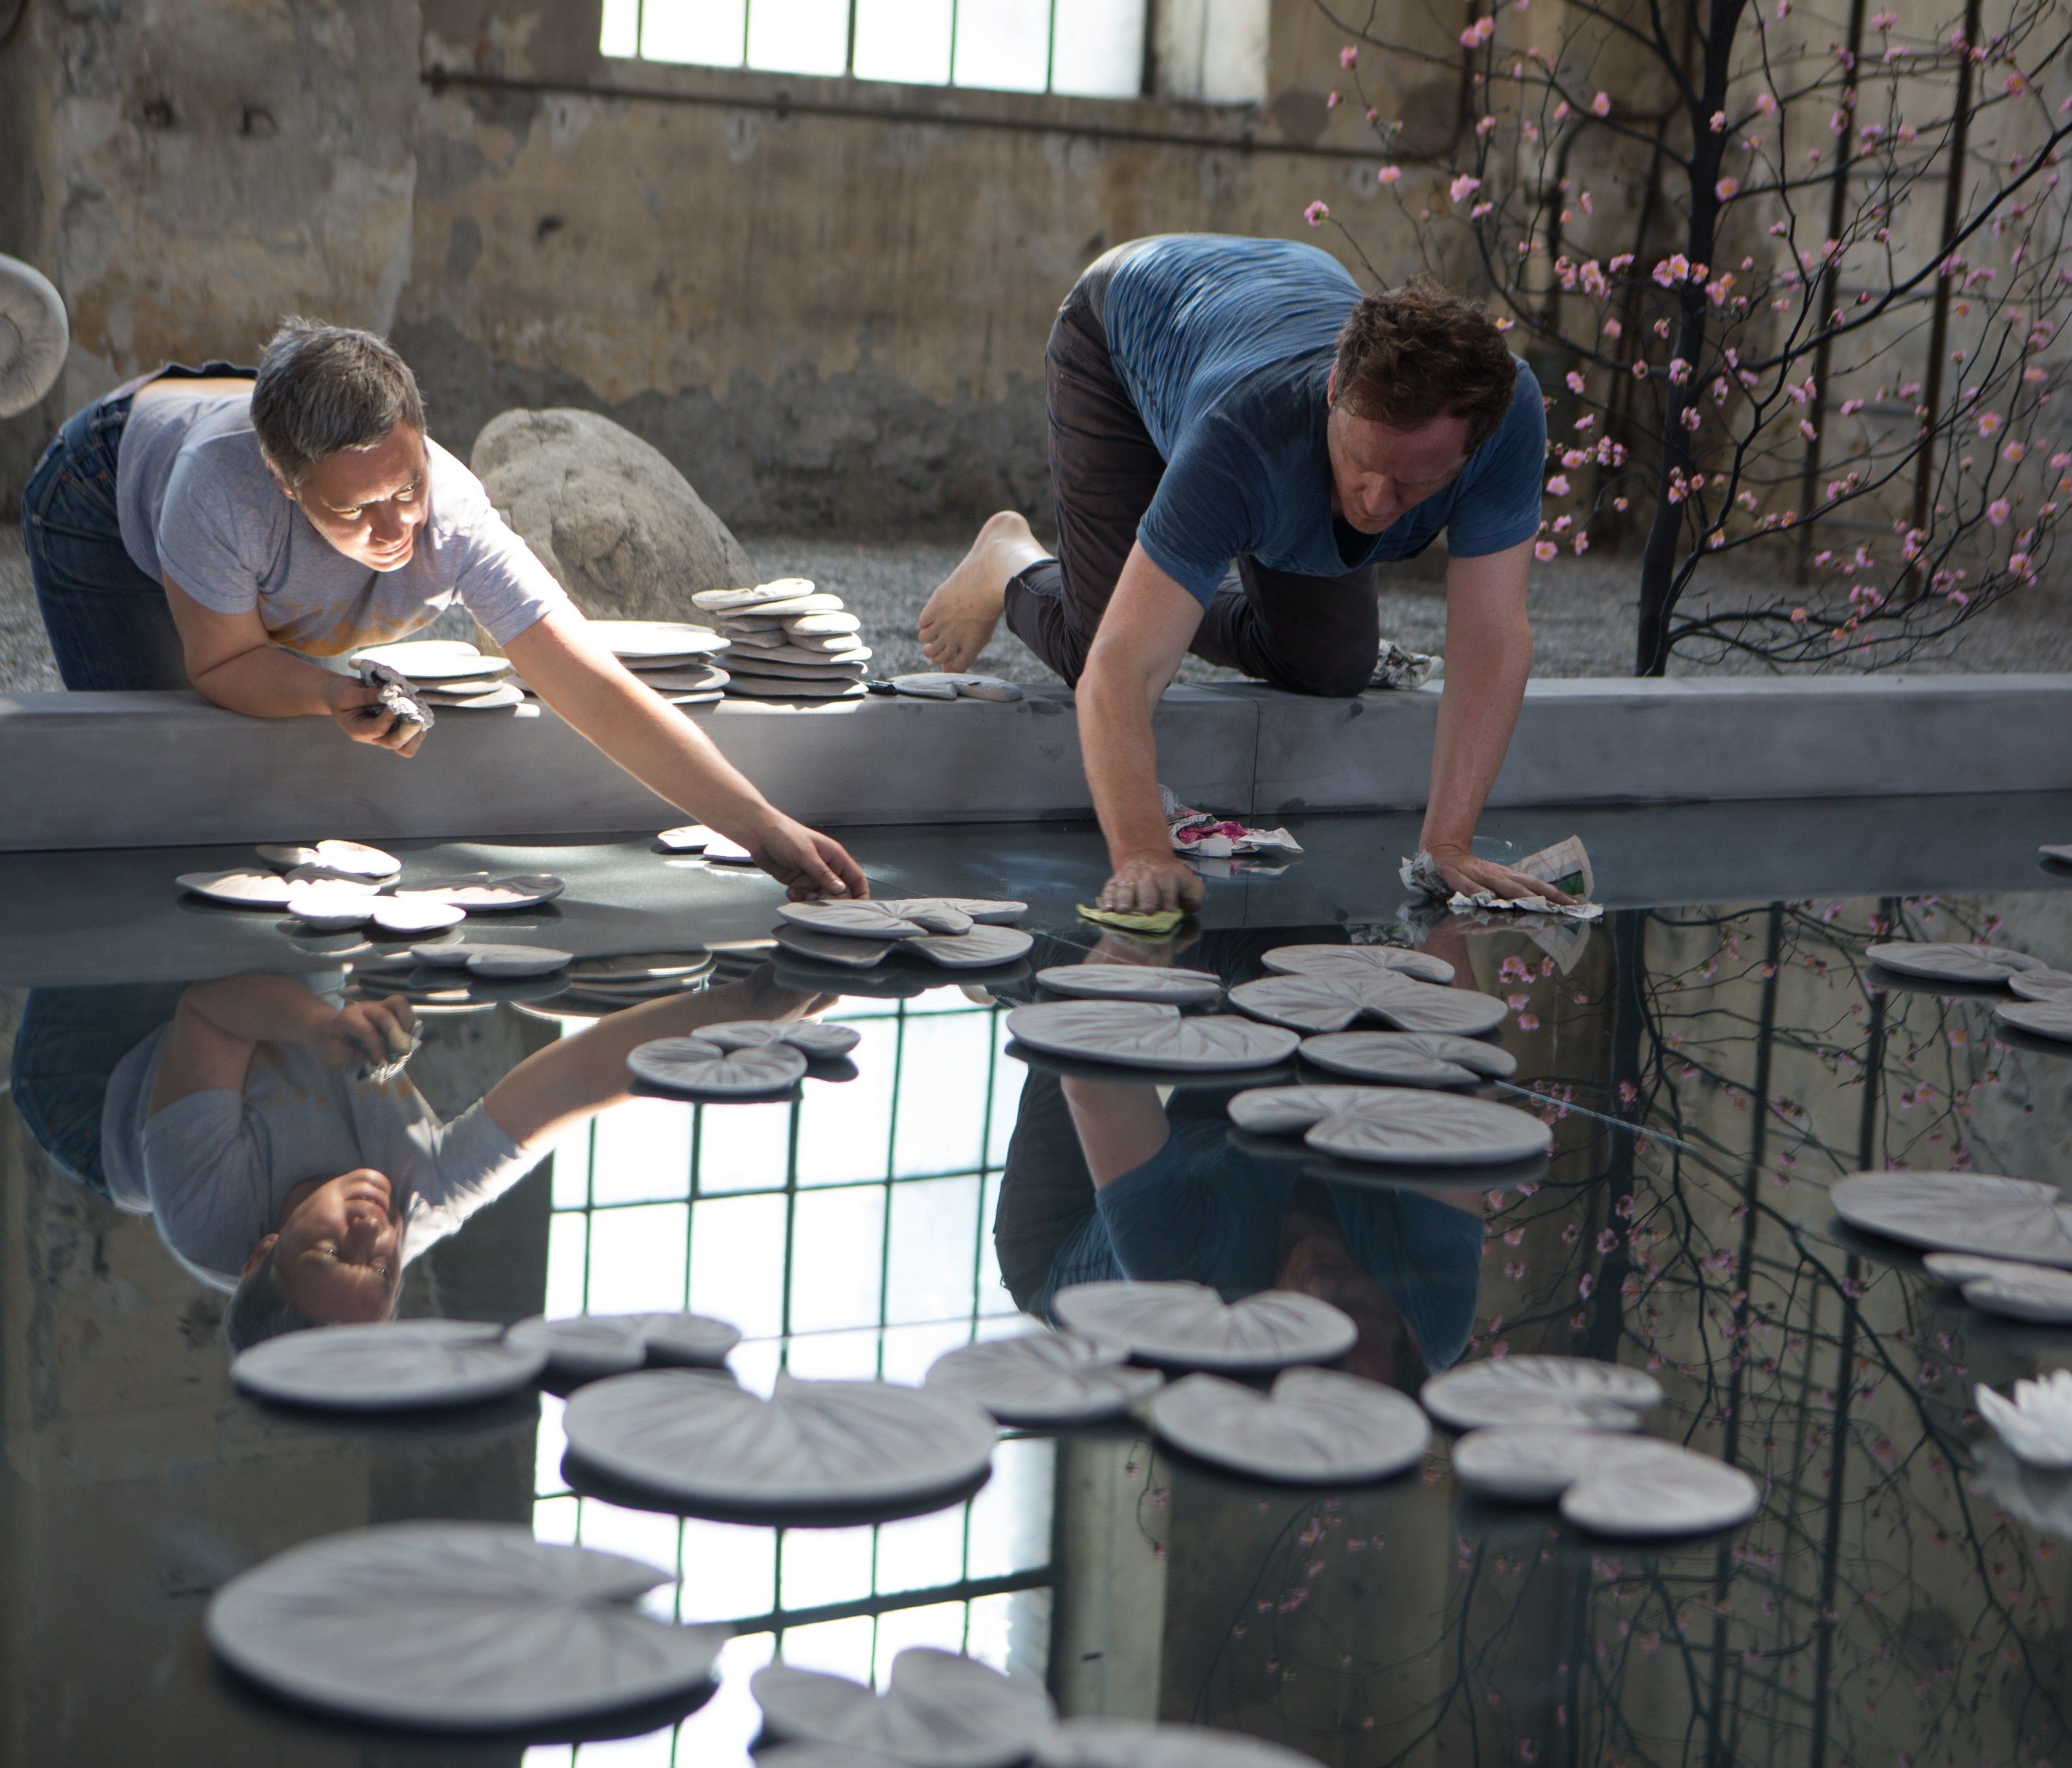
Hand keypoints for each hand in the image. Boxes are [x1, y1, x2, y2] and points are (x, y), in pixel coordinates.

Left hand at [319, 996, 416, 1067]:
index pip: (367, 1030)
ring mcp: (378, 1005)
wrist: (331, 1026)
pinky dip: (410, 1023)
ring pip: (399, 1004)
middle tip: (401, 1052)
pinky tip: (406, 1038)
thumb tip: (373, 1059)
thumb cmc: (333, 1040)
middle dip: (396, 1035)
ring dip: (407, 1024)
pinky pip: (405, 1009)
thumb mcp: (333, 1052)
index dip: (377, 1047)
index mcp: (348, 1018)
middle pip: (386, 1015)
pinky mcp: (389, 1008)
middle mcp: (365, 1008)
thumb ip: (351, 1056)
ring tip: (406, 1042)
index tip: (382, 1062)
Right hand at [329, 676, 424, 756]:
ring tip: (418, 712)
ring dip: (416, 730)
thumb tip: (391, 692)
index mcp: (359, 730)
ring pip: (408, 745)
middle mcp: (375, 737)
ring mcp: (387, 735)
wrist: (342, 697)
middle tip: (417, 717)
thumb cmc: (343, 694)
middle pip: (396, 744)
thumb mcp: (348, 692)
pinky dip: (419, 723)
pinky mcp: (396, 729)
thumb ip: (368, 695)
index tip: (396, 701)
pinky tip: (417, 708)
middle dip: (409, 731)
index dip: (389, 717)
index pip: (377, 729)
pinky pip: (413, 735)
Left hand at [747, 815, 870, 901]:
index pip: (856, 878)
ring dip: (812, 901)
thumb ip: (823, 874)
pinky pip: (804, 897)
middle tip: (818, 902)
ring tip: (800, 894)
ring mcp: (811, 876)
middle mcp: (826, 868)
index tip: (857, 910)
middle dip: (830, 901)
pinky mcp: (798, 882)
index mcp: (835, 857)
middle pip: (838, 893)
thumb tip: (842, 890)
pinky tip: (791, 892)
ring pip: (820, 897)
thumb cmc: (785, 835)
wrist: (758, 834)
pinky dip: (799, 898)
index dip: (860, 894)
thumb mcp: (806, 854)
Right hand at [1098, 851, 1203, 916]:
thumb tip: (1189, 907)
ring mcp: (1129, 879)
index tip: (1170, 909)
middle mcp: (1146, 876)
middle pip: (1146, 887)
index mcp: (1166, 875)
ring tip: (1123, 911)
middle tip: (1147, 910)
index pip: (1168, 885)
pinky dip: (1107, 899)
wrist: (1148, 858)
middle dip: (1147, 899)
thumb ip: (1194, 896)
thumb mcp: (1189, 883)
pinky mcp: (1115, 882)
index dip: (1169, 897)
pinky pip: (1109, 890)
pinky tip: (1106, 909)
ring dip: (1124, 899)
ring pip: (1125, 888)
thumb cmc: (1172, 879)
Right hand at [1425, 842, 1575, 904]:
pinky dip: (1475, 892)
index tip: (1577, 904)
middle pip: (1525, 887)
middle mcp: (1496, 875)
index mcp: (1507, 877)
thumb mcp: (1494, 883)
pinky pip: (1465, 886)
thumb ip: (1512, 895)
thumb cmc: (1471, 874)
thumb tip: (1541, 906)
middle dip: (1546, 897)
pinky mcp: (1454, 875)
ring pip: (1500, 886)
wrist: (1441, 855)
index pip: (1536, 886)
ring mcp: (1476, 875)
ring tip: (1536, 904)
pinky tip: (1485, 898)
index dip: (1556, 895)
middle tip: (1566, 907)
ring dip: (1518, 895)